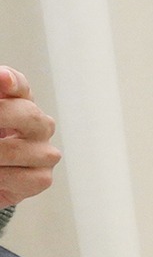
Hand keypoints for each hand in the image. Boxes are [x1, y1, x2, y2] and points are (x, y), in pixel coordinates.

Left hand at [0, 67, 59, 209]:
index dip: (10, 81)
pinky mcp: (42, 178)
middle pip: (27, 114)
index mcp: (21, 102)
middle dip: (1, 117)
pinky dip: (0, 177)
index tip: (1, 79)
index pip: (19, 85)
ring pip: (16, 150)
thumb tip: (0, 81)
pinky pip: (20, 177)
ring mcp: (45, 151)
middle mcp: (39, 124)